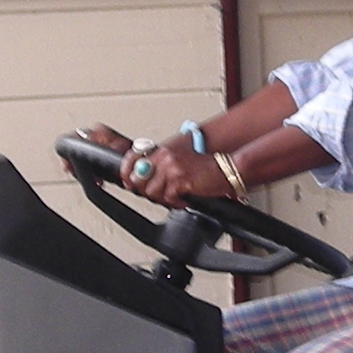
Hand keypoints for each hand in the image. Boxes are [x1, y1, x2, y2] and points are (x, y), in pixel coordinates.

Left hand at [63, 123, 222, 209]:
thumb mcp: (178, 158)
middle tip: (160, 193)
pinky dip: (176, 202)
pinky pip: (167, 198)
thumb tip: (139, 178)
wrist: (226, 167)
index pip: (132, 157)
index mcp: (162, 149)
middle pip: (138, 179)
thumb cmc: (204, 166)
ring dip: (163, 198)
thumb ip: (158, 166)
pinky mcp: (180, 180)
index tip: (127, 181)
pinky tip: (184, 198)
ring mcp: (171, 168)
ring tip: (176, 196)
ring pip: (151, 192)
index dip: (126, 172)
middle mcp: (164, 156)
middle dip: (145, 190)